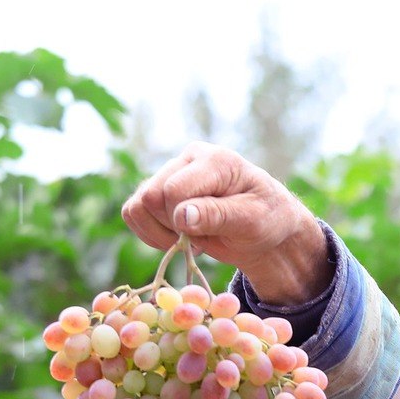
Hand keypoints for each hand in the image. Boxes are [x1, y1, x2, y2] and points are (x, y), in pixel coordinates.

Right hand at [121, 143, 329, 303]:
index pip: (175, 189)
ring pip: (137, 206)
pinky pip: (132, 213)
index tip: (208, 236)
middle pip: (152, 197)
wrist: (267, 227)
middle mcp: (187, 159)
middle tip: (203, 239)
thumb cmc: (267, 219)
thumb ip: (219, 215)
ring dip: (160, 233)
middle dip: (173, 228)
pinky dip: (150, 234)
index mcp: (214, 160)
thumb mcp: (253, 220)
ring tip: (192, 238)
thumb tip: (181, 215)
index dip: (183, 221)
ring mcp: (170, 173)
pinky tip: (178, 239)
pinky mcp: (158, 191)